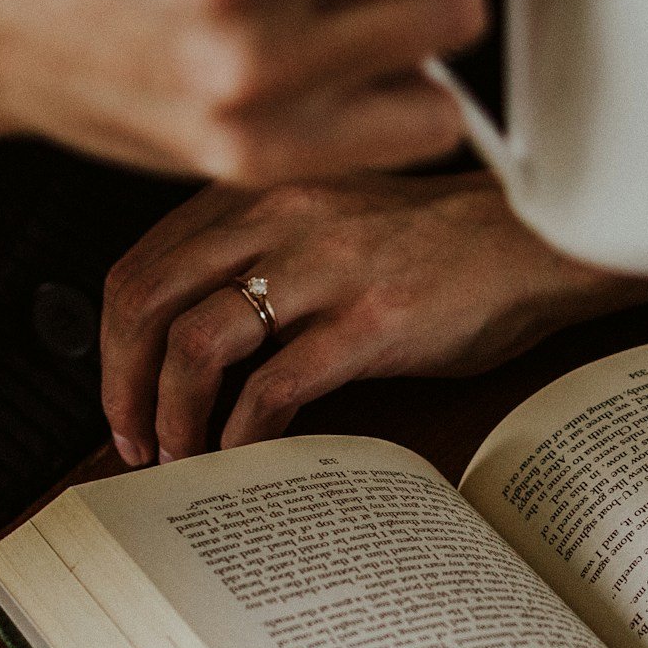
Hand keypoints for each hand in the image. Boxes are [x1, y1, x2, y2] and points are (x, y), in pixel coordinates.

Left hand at [100, 174, 647, 463]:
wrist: (536, 244)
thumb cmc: (439, 245)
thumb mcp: (328, 223)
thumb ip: (257, 253)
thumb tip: (188, 333)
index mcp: (261, 193)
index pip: (141, 264)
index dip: (111, 341)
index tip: (120, 392)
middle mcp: (279, 218)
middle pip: (146, 301)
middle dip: (120, 384)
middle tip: (130, 437)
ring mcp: (323, 270)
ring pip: (196, 344)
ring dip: (172, 414)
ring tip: (181, 454)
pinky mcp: (369, 322)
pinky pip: (274, 386)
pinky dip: (242, 431)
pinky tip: (246, 452)